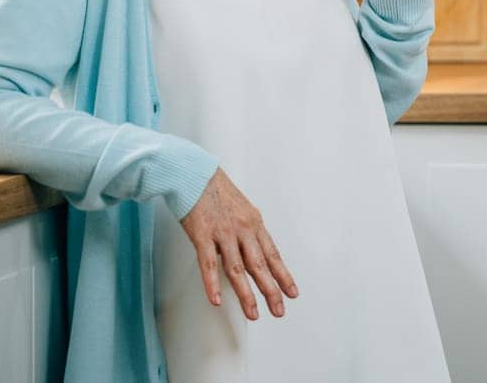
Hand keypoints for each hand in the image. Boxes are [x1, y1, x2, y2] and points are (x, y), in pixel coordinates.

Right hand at [180, 168, 297, 320]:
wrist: (194, 174)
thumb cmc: (216, 192)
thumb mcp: (241, 209)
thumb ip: (247, 231)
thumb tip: (254, 252)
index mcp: (254, 224)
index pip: (273, 254)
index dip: (283, 275)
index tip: (292, 292)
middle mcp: (243, 229)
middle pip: (260, 265)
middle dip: (271, 289)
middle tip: (280, 310)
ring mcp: (223, 233)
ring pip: (238, 268)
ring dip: (246, 294)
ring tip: (254, 313)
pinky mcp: (202, 235)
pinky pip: (209, 263)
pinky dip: (213, 283)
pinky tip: (217, 300)